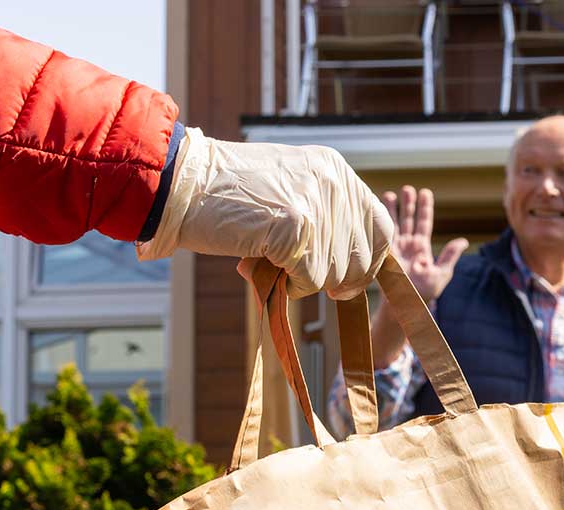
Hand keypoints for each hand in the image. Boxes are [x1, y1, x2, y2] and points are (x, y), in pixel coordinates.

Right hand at [137, 127, 394, 299]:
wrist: (181, 182)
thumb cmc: (227, 194)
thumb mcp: (289, 190)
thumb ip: (322, 216)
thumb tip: (351, 269)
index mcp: (335, 171)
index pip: (382, 227)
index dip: (369, 260)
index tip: (346, 279)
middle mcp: (334, 183)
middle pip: (363, 258)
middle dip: (336, 279)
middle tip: (299, 278)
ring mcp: (316, 204)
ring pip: (335, 273)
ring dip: (302, 280)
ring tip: (266, 258)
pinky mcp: (295, 227)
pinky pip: (308, 281)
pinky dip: (285, 286)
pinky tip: (258, 264)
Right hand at [382, 186, 467, 301]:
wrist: (404, 306)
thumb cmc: (424, 294)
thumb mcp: (441, 273)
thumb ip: (449, 255)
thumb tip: (463, 240)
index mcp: (422, 248)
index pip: (424, 223)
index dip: (424, 208)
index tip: (424, 192)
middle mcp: (408, 246)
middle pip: (408, 220)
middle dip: (408, 204)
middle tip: (408, 188)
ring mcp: (394, 249)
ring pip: (394, 224)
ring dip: (392, 210)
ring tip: (391, 194)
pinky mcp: (383, 254)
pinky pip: (381, 235)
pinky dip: (379, 223)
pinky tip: (377, 210)